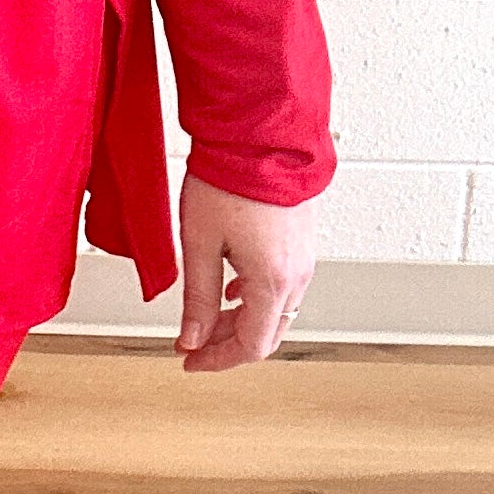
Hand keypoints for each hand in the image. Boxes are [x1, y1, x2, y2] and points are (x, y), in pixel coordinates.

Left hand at [173, 170, 316, 369]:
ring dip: (240, 321)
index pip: (251, 346)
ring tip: (205, 315)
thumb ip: (199, 298)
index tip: (189, 360)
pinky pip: (283, 287)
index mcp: (272, 281)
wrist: (259, 133)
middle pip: (266, 333)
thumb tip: (193, 339)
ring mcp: (303, 259)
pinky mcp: (301, 242)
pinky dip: (255, 299)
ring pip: (275, 311)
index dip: (217, 361)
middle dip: (227, 344)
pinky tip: (230, 287)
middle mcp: (296, 275)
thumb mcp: (200, 243)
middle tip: (192, 342)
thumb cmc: (228, 178)